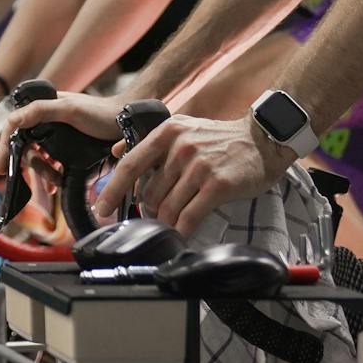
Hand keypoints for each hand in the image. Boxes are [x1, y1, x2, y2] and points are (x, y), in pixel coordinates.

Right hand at [0, 92, 126, 173]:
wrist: (128, 122)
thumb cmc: (101, 113)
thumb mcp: (70, 109)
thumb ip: (40, 110)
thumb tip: (13, 121)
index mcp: (42, 108)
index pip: (13, 125)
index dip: (4, 145)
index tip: (2, 167)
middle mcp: (46, 120)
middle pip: (24, 145)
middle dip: (31, 164)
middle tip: (46, 177)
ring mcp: (56, 134)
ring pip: (38, 157)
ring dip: (43, 172)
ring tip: (55, 182)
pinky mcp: (66, 147)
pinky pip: (50, 163)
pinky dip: (51, 174)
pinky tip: (57, 183)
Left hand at [92, 112, 289, 237]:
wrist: (260, 141)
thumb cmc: (220, 139)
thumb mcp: (183, 128)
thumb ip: (150, 141)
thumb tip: (116, 151)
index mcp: (167, 132)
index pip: (130, 164)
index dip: (112, 190)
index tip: (102, 208)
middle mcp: (181, 147)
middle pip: (149, 193)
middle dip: (150, 210)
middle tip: (157, 216)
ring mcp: (199, 166)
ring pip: (168, 208)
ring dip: (166, 222)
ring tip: (171, 225)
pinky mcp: (217, 184)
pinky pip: (189, 217)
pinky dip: (182, 231)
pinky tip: (181, 235)